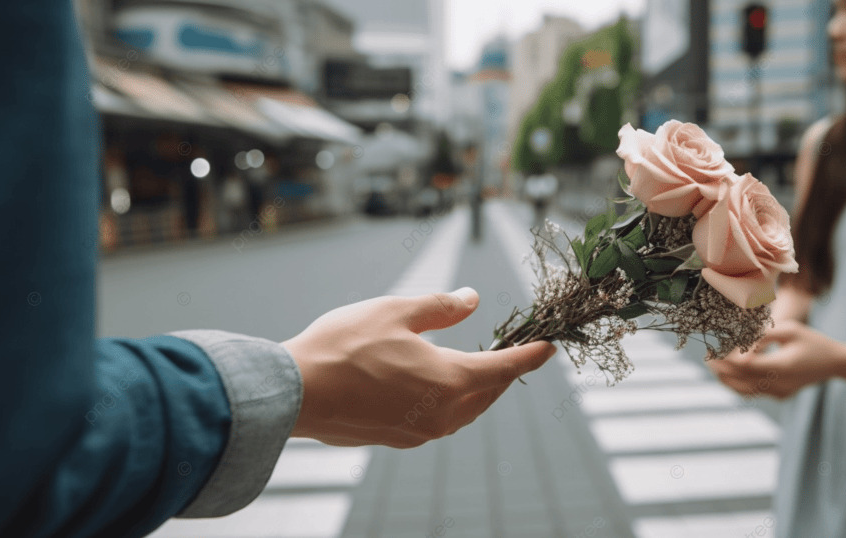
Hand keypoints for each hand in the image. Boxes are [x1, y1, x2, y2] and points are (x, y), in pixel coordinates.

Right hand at [281, 287, 556, 447]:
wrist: (295, 394)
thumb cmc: (343, 348)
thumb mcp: (396, 311)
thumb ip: (440, 306)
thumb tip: (471, 299)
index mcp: (450, 380)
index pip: (506, 368)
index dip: (530, 355)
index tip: (549, 347)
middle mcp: (442, 414)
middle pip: (489, 394)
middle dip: (505, 373)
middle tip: (514, 352)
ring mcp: (420, 432)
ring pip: (466, 411)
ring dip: (479, 390)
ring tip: (480, 368)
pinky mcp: (398, 439)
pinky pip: (440, 421)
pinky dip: (451, 402)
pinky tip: (437, 386)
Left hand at [706, 319, 842, 398]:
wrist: (835, 363)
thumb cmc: (812, 340)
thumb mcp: (789, 330)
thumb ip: (763, 336)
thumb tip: (741, 345)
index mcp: (782, 366)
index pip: (746, 365)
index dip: (727, 359)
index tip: (714, 350)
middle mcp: (780, 383)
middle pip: (742, 380)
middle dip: (722, 369)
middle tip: (707, 358)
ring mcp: (781, 392)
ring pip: (746, 391)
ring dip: (727, 380)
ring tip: (713, 368)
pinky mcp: (781, 395)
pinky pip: (755, 392)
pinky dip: (740, 385)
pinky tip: (728, 375)